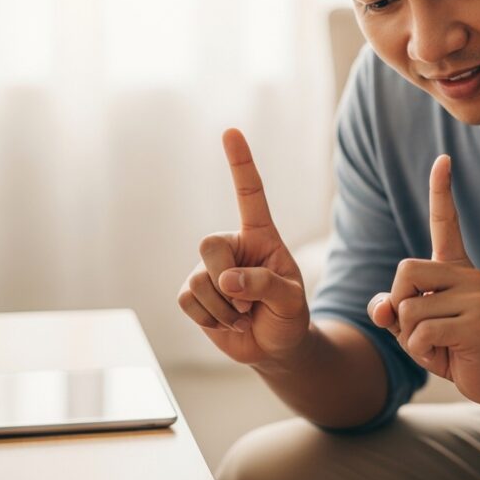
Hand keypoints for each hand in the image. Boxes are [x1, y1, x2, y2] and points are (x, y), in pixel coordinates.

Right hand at [177, 128, 308, 364]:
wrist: (274, 347)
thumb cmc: (289, 315)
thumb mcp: (291, 300)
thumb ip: (265, 285)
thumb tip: (227, 280)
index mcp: (261, 235)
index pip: (250, 194)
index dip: (240, 164)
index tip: (231, 132)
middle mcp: (232, 245)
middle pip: (209, 245)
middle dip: (228, 279)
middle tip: (250, 303)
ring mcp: (209, 269)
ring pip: (199, 280)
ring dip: (225, 308)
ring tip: (244, 314)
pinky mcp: (193, 293)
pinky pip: (188, 301)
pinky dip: (211, 319)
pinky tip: (228, 322)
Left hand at [367, 155, 479, 405]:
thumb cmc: (456, 348)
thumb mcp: (416, 328)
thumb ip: (393, 311)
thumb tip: (381, 309)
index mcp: (455, 269)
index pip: (445, 222)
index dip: (441, 191)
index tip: (443, 158)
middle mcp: (468, 274)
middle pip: (404, 272)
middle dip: (398, 306)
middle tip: (421, 330)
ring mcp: (476, 296)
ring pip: (409, 310)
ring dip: (411, 339)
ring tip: (441, 347)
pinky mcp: (476, 322)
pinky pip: (421, 333)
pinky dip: (422, 353)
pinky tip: (447, 357)